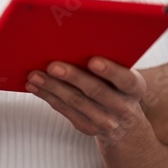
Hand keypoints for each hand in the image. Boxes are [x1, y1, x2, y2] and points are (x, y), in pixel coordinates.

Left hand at [25, 57, 147, 142]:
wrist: (124, 122)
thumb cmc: (117, 84)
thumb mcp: (123, 74)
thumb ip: (109, 60)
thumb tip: (75, 39)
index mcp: (135, 88)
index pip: (125, 80)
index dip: (110, 71)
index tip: (93, 61)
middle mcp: (123, 107)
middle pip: (96, 91)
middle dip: (73, 77)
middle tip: (53, 65)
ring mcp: (105, 121)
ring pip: (76, 102)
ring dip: (53, 87)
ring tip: (35, 75)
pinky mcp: (87, 127)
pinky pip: (64, 110)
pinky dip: (47, 96)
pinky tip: (33, 86)